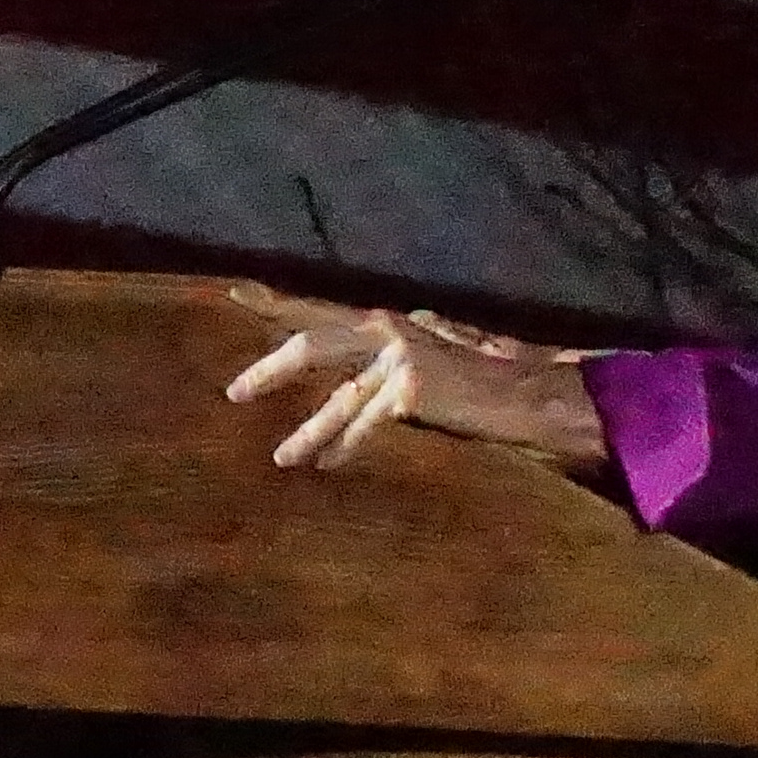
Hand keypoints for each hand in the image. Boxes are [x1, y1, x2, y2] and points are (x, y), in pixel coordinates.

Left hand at [223, 285, 608, 471]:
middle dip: (270, 369)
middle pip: (314, 344)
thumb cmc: (478, 379)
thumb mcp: (428, 357)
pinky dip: (345, 446)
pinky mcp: (409, 390)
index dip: (276, 300)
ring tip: (282, 457)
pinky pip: (365, 424)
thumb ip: (390, 358)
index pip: (322, 309)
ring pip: (337, 398)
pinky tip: (328, 464)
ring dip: (308, 432)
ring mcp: (399, 357)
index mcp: (386, 322)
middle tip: (234, 392)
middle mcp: (388, 330)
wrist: (523, 393)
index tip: (235, 293)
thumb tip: (360, 369)